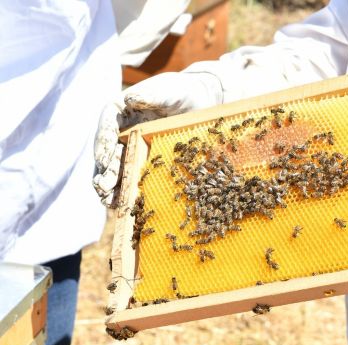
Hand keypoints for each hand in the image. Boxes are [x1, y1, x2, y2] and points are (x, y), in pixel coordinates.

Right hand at [93, 66, 222, 205]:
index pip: (106, 127)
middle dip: (104, 171)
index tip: (104, 159)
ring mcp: (130, 145)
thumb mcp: (168, 91)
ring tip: (109, 201)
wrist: (198, 100)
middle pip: (107, 152)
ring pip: (116, 167)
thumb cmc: (181, 91)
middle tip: (103, 189)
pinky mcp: (143, 157)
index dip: (104, 143)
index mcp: (119, 110)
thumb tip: (131, 99)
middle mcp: (119, 129)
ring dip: (111, 185)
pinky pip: (132, 174)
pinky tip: (124, 203)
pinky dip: (127, 188)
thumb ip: (151, 96)